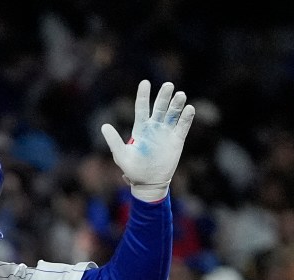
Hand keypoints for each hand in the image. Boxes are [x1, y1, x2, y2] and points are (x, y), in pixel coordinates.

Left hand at [101, 80, 194, 201]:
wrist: (149, 183)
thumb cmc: (133, 170)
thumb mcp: (121, 155)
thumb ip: (114, 141)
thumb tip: (104, 126)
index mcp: (140, 128)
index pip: (142, 107)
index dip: (143, 95)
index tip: (145, 82)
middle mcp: (154, 127)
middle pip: (160, 107)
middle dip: (164, 96)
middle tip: (168, 85)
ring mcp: (166, 132)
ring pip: (173, 114)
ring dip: (176, 104)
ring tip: (180, 95)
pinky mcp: (177, 140)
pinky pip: (183, 126)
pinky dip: (186, 118)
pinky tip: (189, 109)